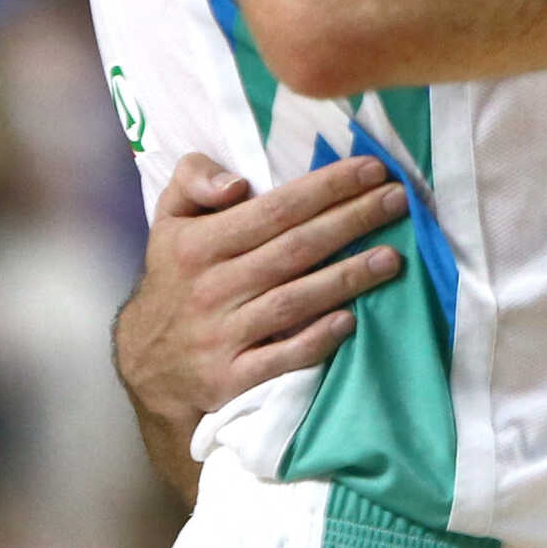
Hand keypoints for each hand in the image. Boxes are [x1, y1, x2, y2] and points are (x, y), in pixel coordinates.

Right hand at [113, 152, 407, 435]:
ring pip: (295, 301)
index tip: (373, 169)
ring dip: (348, 278)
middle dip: (352, 220)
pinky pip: (281, 358)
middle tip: (399, 201)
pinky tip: (351, 320)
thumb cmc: (175, 278)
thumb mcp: (169, 220)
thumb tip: (235, 183)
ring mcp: (222, 335)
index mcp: (198, 245)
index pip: (275, 210)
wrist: (147, 364)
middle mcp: (212, 288)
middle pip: (294, 249)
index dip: (326, 187)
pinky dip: (316, 340)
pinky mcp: (231, 378)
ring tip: (393, 257)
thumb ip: (192, 179)